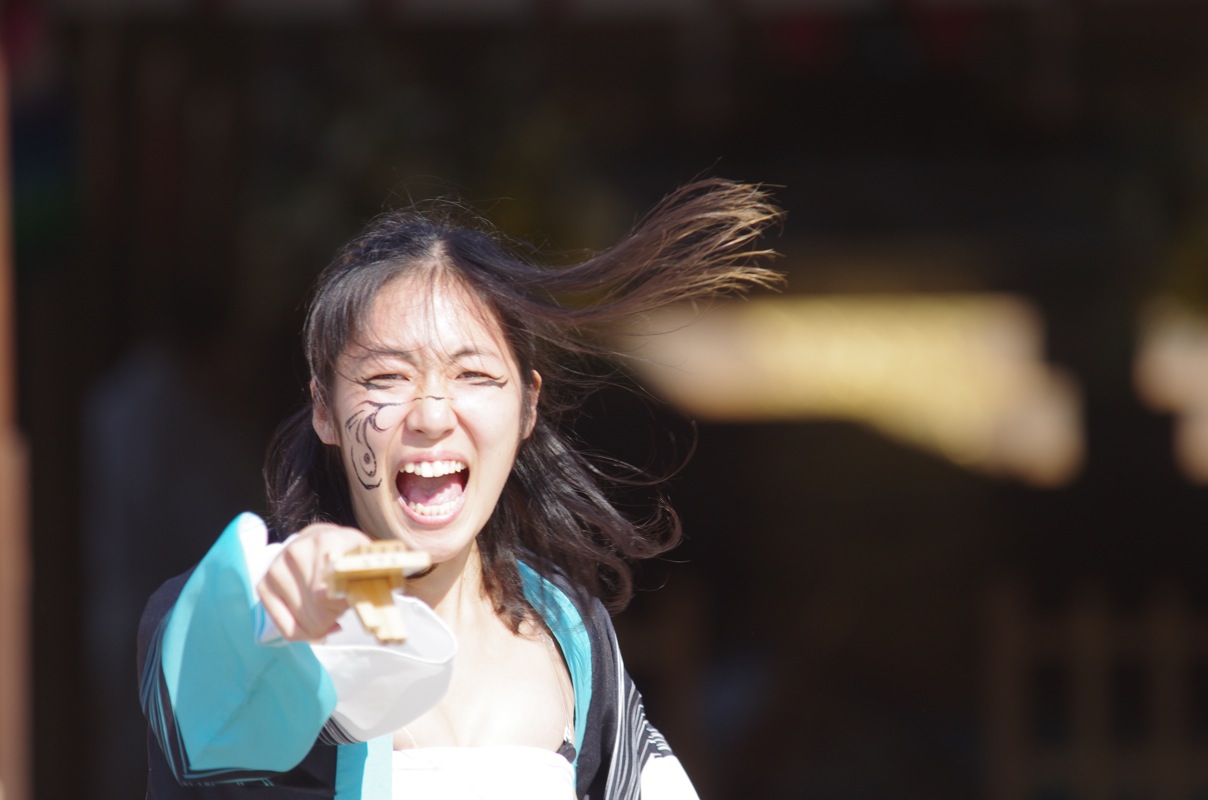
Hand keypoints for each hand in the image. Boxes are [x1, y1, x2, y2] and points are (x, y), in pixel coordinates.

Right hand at [257, 523, 372, 641]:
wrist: (320, 540)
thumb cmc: (348, 555)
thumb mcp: (366, 558)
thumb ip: (376, 574)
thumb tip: (389, 590)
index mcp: (327, 540)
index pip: (333, 590)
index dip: (346, 603)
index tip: (352, 601)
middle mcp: (296, 551)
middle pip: (320, 611)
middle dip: (335, 614)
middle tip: (342, 603)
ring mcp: (276, 568)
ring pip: (305, 622)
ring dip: (322, 623)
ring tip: (330, 608)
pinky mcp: (264, 585)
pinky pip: (286, 629)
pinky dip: (305, 633)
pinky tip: (315, 621)